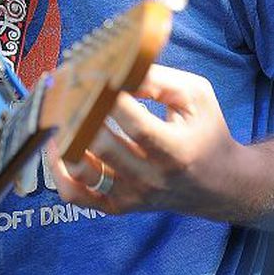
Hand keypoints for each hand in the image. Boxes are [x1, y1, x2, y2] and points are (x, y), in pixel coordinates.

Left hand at [46, 63, 258, 223]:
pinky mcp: (117, 205)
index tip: (94, 75)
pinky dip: (58, 172)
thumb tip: (114, 68)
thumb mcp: (195, 96)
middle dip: (79, 114)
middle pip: (103, 146)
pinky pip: (76, 195)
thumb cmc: (205, 131)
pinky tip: (56, 144)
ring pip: (83, 171)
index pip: (135, 125)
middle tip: (66, 89)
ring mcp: (131, 195)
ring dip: (63, 139)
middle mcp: (152, 178)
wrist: (218, 185)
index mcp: (175, 151)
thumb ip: (155, 79)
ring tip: (58, 114)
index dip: (111, 99)